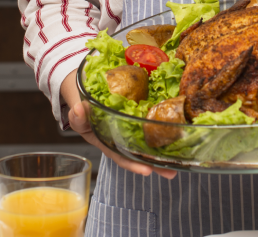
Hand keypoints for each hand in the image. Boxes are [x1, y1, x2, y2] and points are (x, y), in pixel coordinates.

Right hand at [59, 72, 176, 179]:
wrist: (85, 86)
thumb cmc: (82, 101)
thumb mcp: (77, 110)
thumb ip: (77, 114)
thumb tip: (80, 109)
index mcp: (106, 140)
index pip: (120, 156)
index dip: (133, 164)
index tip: (146, 170)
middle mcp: (120, 137)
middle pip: (139, 154)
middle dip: (155, 164)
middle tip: (171, 172)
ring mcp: (131, 126)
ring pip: (148, 141)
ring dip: (163, 149)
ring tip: (180, 158)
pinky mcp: (139, 114)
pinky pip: (151, 121)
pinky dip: (163, 126)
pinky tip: (177, 130)